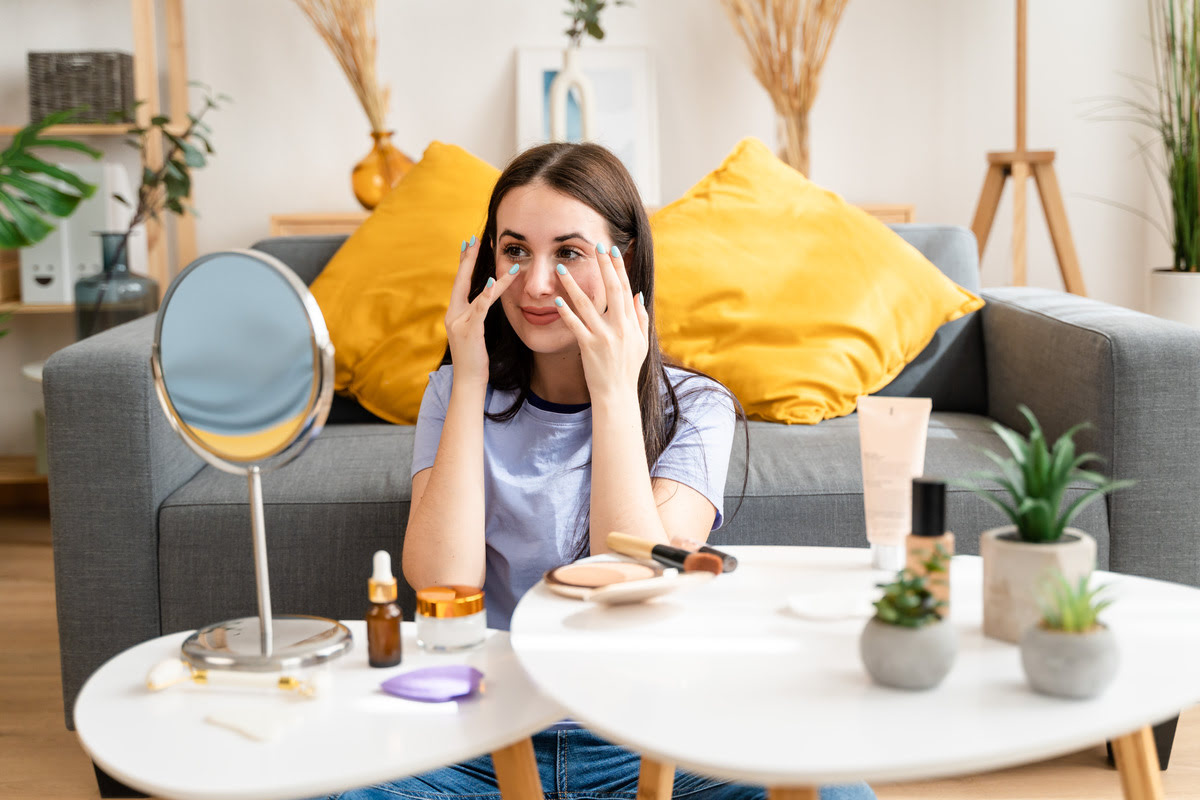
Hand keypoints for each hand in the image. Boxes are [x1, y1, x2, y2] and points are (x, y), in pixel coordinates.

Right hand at [444, 237, 519, 386]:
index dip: (464, 263)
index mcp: (455, 314)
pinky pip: (480, 308)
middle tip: (475, 238)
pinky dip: (487, 294)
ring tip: (501, 259)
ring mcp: (459, 322)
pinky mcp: (470, 331)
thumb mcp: (473, 334)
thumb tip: (482, 302)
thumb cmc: (474, 360)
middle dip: (468, 258)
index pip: (460, 283)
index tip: (469, 244)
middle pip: (460, 280)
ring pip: (475, 292)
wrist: (467, 382)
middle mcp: (453, 314)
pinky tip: (494, 281)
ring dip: (490, 275)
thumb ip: (475, 317)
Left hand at [553, 243, 649, 398]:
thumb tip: (638, 294)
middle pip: (611, 290)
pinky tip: (557, 299)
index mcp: (632, 324)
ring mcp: (604, 337)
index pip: (626, 289)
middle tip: (594, 246)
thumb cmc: (628, 369)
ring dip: (573, 284)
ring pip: (588, 304)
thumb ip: (641, 318)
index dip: (619, 268)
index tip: (612, 250)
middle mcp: (620, 328)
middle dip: (603, 266)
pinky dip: (566, 312)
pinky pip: (575, 325)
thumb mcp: (641, 343)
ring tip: (562, 268)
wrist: (617, 395)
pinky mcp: (589, 347)